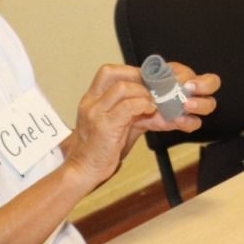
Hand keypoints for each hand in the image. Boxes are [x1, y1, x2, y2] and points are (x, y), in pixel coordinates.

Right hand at [66, 63, 219, 186]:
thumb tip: (159, 104)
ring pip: (122, 87)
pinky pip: (127, 106)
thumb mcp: (116, 124)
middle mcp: (90, 102)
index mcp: (92, 98)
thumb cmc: (101, 149)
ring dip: (143, 92)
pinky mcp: (103, 126)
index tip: (150, 81)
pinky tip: (151, 110)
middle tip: (156, 87)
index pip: (109, 72)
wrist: (84, 171)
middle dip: (139, 77)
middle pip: (113, 73)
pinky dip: (142, 105)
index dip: (132, 72)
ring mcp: (95, 113)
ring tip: (155, 102)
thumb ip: (133, 111)